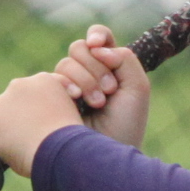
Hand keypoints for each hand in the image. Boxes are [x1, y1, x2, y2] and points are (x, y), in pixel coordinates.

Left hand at [0, 71, 89, 178]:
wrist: (60, 151)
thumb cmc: (75, 140)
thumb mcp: (75, 116)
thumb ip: (62, 112)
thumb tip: (56, 126)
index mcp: (44, 81)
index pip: (35, 95)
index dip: (39, 113)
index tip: (46, 129)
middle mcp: (19, 85)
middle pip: (13, 105)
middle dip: (19, 121)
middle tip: (32, 143)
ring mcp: (0, 104)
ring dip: (3, 133)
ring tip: (17, 153)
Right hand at [55, 25, 152, 148]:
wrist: (105, 155)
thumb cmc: (126, 125)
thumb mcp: (137, 88)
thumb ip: (124, 58)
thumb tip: (96, 46)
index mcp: (110, 68)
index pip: (99, 38)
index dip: (97, 35)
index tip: (97, 43)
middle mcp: (88, 74)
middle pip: (80, 48)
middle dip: (96, 67)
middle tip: (109, 90)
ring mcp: (69, 86)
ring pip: (66, 62)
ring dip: (85, 80)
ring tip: (96, 104)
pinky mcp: (52, 98)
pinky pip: (52, 77)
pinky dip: (66, 84)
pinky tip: (75, 101)